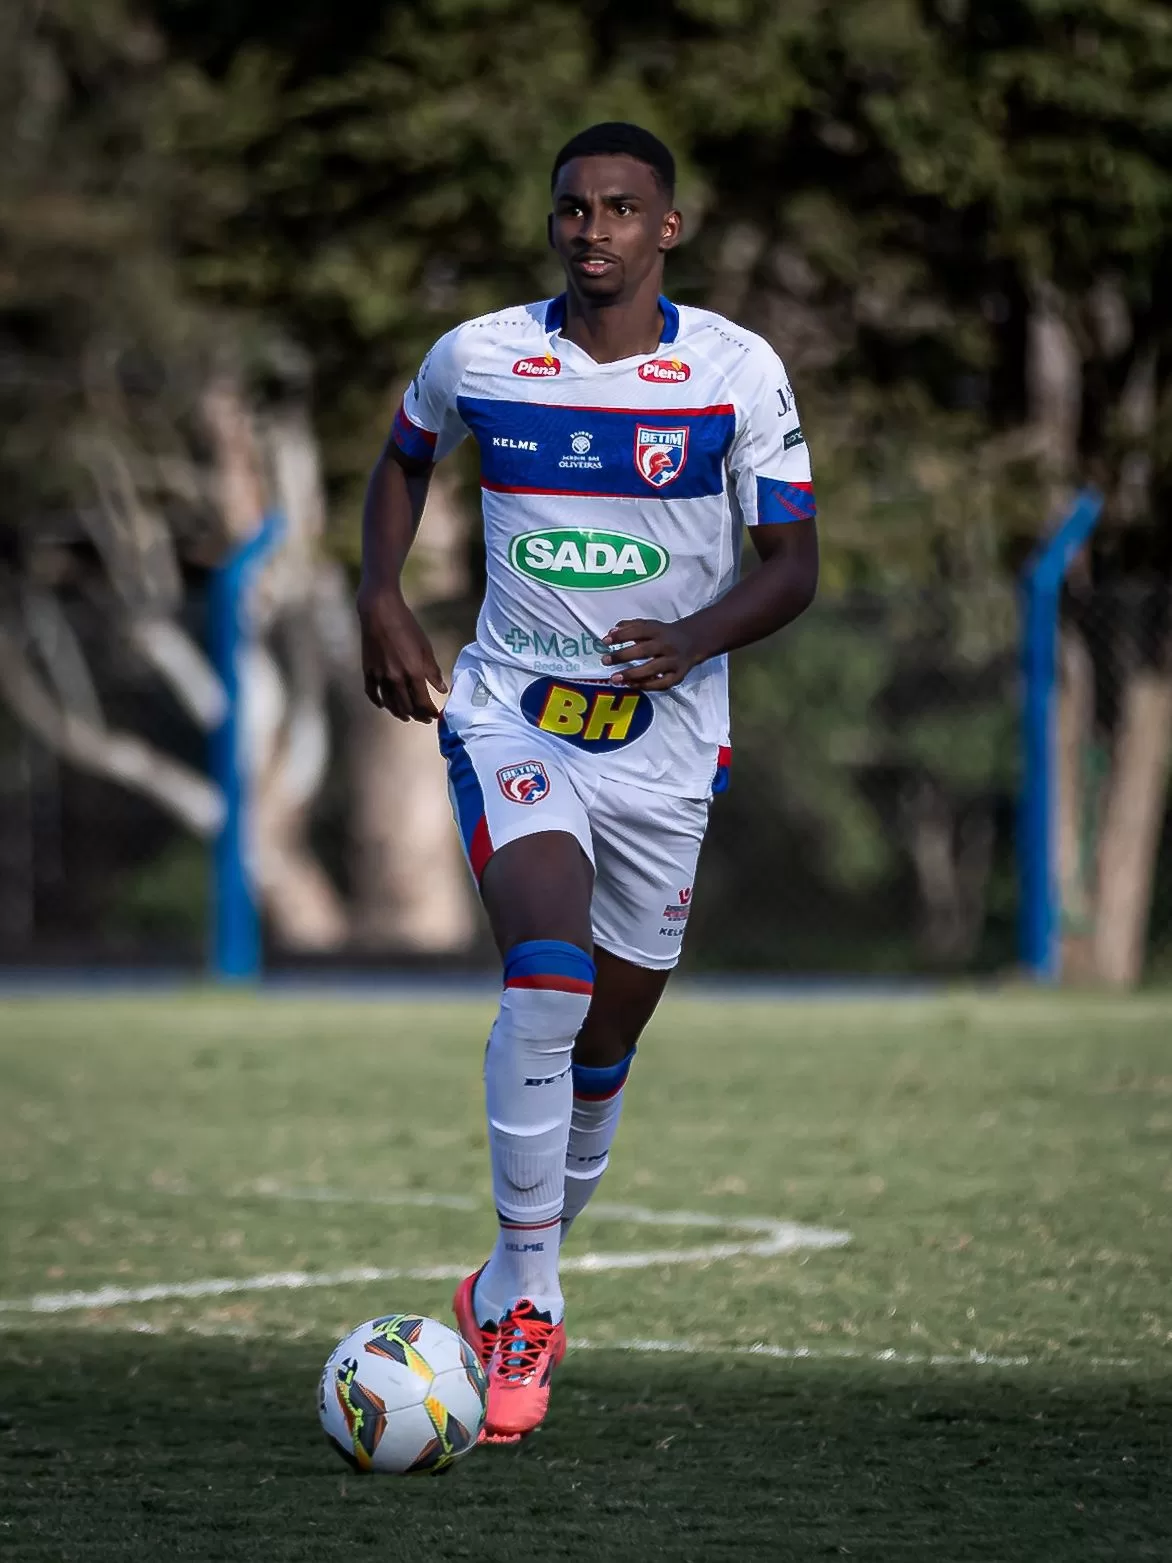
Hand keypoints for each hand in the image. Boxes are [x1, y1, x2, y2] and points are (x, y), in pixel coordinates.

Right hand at [356, 580, 447, 721]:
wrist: (380, 612)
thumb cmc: (407, 626)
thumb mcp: (425, 648)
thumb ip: (433, 671)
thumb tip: (442, 688)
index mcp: (414, 672)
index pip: (423, 702)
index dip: (430, 712)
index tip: (436, 715)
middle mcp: (396, 678)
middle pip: (407, 707)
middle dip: (418, 715)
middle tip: (424, 718)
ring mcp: (380, 676)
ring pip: (390, 704)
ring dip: (400, 713)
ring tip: (407, 716)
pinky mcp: (368, 671)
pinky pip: (372, 693)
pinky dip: (379, 702)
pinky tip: (384, 705)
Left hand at [601, 618, 702, 691]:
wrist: (692, 642)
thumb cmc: (663, 634)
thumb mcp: (649, 626)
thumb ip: (630, 627)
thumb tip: (610, 633)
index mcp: (658, 630)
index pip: (638, 631)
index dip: (622, 636)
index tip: (605, 641)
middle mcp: (667, 645)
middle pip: (644, 650)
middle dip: (623, 656)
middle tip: (605, 661)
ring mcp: (674, 661)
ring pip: (652, 669)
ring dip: (632, 674)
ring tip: (614, 679)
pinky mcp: (678, 675)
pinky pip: (661, 684)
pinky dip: (646, 685)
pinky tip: (631, 685)